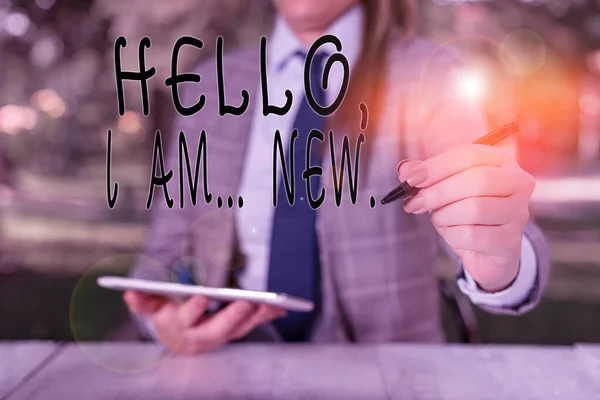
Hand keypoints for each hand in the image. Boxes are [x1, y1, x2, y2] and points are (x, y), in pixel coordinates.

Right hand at [124, 290, 285, 353]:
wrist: (180, 339)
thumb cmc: (169, 317)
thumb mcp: (155, 308)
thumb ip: (144, 301)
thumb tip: (128, 293)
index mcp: (181, 329)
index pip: (186, 321)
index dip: (193, 310)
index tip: (201, 297)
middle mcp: (202, 338)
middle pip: (219, 330)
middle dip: (233, 316)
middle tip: (247, 301)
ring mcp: (221, 337)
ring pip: (239, 329)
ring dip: (255, 317)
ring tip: (270, 301)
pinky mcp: (235, 333)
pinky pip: (252, 326)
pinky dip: (266, 317)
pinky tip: (281, 307)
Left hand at [397, 144, 534, 291]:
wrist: (486, 252)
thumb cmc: (464, 213)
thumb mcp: (444, 189)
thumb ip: (425, 175)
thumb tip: (405, 169)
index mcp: (500, 160)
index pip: (469, 154)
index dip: (436, 166)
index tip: (410, 180)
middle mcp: (517, 182)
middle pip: (475, 180)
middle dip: (437, 192)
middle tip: (413, 203)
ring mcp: (518, 212)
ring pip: (474, 208)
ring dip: (444, 215)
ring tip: (439, 219)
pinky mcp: (510, 241)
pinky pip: (472, 235)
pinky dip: (452, 236)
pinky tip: (453, 235)